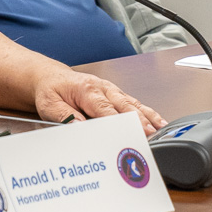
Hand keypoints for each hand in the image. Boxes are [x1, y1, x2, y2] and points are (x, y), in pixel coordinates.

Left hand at [31, 70, 164, 133]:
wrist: (51, 76)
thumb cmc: (51, 90)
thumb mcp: (50, 105)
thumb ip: (65, 116)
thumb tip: (80, 128)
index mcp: (88, 90)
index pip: (106, 110)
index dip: (120, 124)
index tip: (129, 135)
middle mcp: (103, 89)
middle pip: (125, 107)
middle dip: (140, 121)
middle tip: (152, 135)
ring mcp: (111, 91)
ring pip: (134, 104)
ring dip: (148, 117)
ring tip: (162, 129)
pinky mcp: (115, 95)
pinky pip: (134, 103)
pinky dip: (148, 112)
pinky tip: (159, 122)